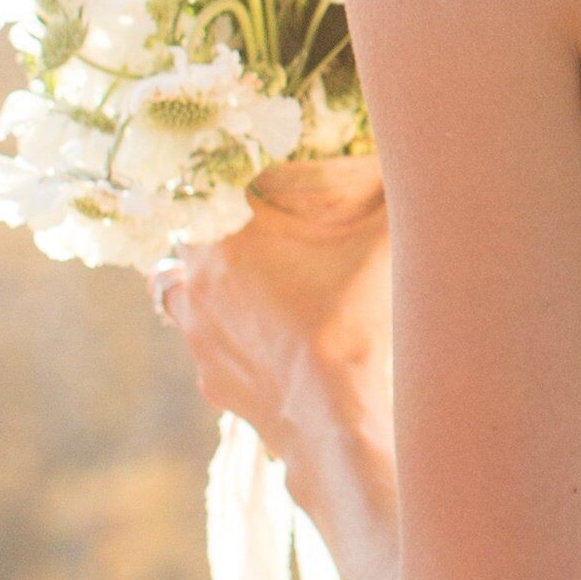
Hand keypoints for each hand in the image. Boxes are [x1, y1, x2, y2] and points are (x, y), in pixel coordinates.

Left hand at [151, 162, 389, 464]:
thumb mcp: (381, 243)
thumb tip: (401, 163)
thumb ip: (387, 194)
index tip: (246, 195)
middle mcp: (195, 286)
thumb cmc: (352, 321)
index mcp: (224, 240)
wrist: (334, 416)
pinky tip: (269, 348)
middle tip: (250, 243)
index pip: (196, 195)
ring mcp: (197, 339)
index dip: (219, 191)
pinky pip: (208, 352)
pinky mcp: (211, 381)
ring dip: (205, 292)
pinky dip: (229, 345)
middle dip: (208, 242)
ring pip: (180, 301)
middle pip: (180, 248)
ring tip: (252, 295)